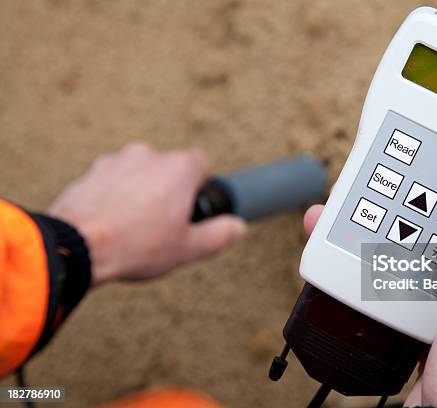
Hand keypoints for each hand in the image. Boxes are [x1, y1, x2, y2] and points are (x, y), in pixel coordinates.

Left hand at [49, 143, 246, 285]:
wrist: (77, 246)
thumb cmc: (137, 245)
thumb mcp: (189, 248)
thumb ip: (219, 235)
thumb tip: (238, 227)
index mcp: (179, 168)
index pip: (202, 164)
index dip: (200, 187)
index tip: (193, 208)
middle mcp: (149, 155)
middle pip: (169, 169)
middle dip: (169, 191)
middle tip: (163, 224)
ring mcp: (117, 160)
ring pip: (139, 173)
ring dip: (141, 191)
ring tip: (133, 227)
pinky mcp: (91, 171)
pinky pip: (112, 180)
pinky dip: (115, 195)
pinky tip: (111, 223)